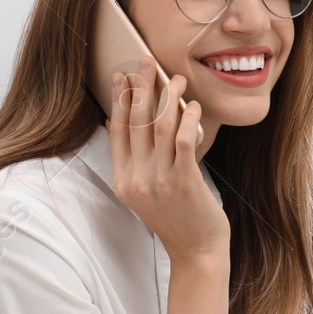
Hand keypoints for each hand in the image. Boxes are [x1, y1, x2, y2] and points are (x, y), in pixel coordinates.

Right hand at [106, 63, 226, 262]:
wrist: (196, 252)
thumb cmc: (177, 219)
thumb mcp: (145, 193)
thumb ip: (134, 163)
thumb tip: (116, 124)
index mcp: (123, 181)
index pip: (117, 131)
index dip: (119, 100)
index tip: (121, 76)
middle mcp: (137, 180)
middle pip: (136, 122)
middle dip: (140, 87)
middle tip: (146, 61)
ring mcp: (160, 181)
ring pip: (160, 126)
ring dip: (169, 97)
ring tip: (177, 79)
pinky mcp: (184, 181)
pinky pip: (183, 140)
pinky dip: (188, 118)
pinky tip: (193, 106)